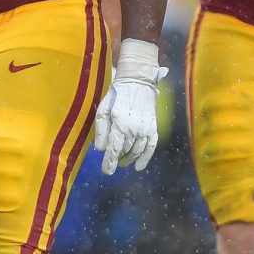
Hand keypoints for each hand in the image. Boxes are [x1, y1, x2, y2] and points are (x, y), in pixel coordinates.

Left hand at [92, 38, 163, 173]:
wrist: (137, 82)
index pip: (114, 149)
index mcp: (120, 125)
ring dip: (129, 159)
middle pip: (125, 152)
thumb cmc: (116, 95)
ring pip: (137, 151)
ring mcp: (145, 129)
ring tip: (122, 162)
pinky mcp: (153, 127)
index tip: (106, 171)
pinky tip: (139, 166)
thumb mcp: (103, 109)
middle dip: (117, 159)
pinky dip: (146, 158)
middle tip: (111, 164)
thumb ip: (101, 130)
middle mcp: (134, 129)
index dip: (110, 162)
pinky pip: (151, 146)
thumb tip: (100, 149)